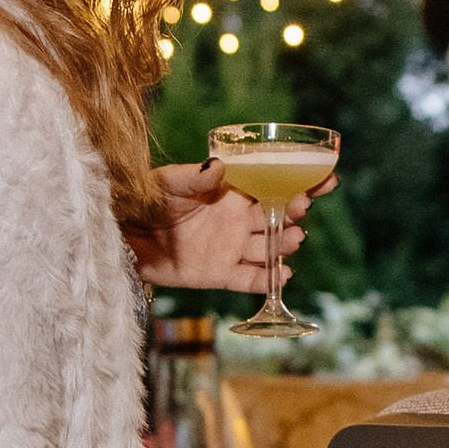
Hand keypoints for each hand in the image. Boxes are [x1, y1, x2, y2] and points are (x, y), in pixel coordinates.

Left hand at [127, 160, 318, 294]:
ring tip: (292, 238)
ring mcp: (231, 247)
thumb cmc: (144, 200)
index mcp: (231, 191)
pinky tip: (283, 276)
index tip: (325, 179)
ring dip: (283, 244)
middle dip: (293, 212)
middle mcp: (237, 219)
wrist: (123, 236)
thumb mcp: (166, 184)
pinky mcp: (220, 274)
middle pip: (276, 217)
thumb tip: (217, 167)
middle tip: (300, 208)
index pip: (273, 184)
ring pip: (267, 248)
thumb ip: (191, 177)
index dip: (300, 181)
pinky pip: (249, 279)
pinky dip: (266, 280)